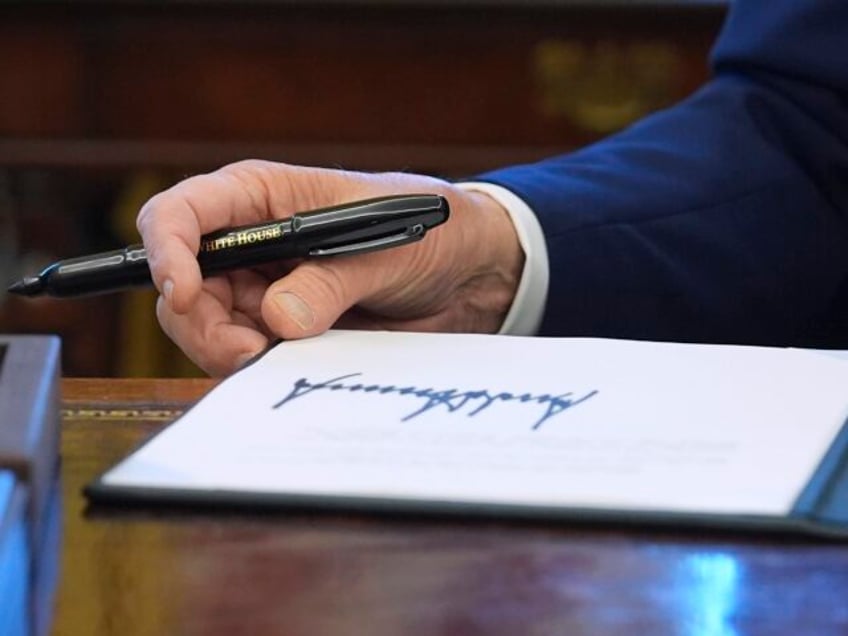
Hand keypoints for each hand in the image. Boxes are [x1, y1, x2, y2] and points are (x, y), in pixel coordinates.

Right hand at [136, 160, 523, 375]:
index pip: (183, 212)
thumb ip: (331, 282)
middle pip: (185, 283)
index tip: (184, 290)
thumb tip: (280, 319)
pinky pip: (246, 353)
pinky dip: (257, 366)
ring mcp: (263, 289)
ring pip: (207, 327)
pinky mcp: (283, 329)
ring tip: (277, 356)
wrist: (466, 278)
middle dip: (203, 323)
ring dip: (229, 351)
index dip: (168, 248)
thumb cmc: (429, 233)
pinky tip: (291, 362)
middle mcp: (251, 243)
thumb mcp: (384, 250)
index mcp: (264, 197)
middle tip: (250, 352)